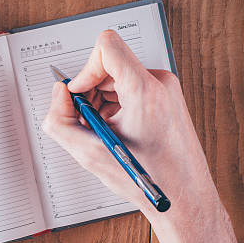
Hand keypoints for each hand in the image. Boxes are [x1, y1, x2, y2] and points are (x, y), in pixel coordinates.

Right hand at [42, 30, 217, 221]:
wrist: (184, 196)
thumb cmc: (152, 179)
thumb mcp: (89, 154)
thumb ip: (59, 120)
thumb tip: (59, 96)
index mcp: (145, 90)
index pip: (107, 46)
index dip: (84, 70)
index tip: (79, 93)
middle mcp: (159, 83)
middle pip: (109, 65)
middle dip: (89, 92)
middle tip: (86, 121)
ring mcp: (165, 90)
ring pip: (118, 78)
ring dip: (101, 102)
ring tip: (102, 132)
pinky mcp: (166, 99)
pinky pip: (130, 89)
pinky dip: (115, 107)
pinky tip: (115, 133)